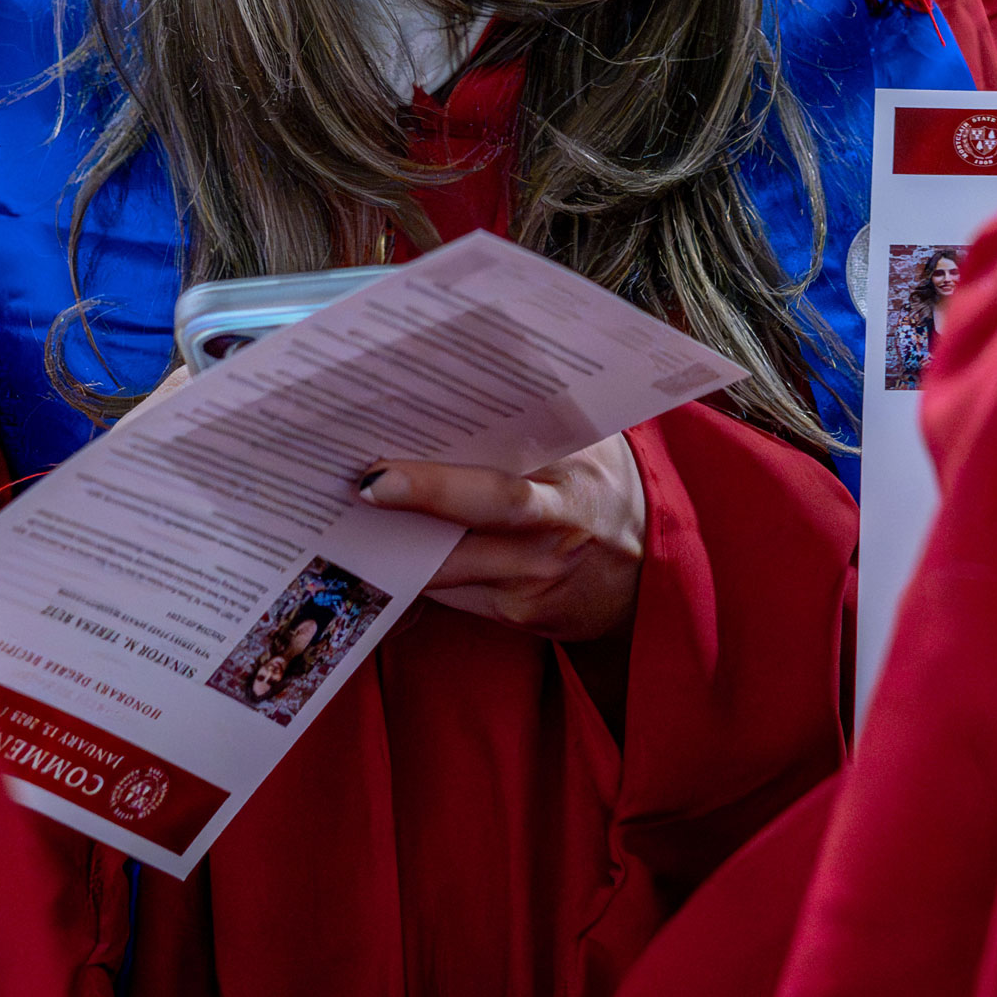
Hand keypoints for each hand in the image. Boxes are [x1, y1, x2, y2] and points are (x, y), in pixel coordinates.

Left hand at [356, 432, 646, 642]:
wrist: (645, 576)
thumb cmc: (599, 489)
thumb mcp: (589, 447)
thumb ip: (539, 421)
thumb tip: (453, 382)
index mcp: (579, 467)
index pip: (519, 445)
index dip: (464, 444)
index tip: (408, 434)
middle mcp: (562, 522)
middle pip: (491, 503)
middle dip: (428, 491)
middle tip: (370, 482)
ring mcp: (539, 575)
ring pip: (457, 559)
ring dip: (400, 541)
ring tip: (351, 515)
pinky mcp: (520, 614)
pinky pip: (454, 591)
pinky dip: (413, 571)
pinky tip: (377, 551)